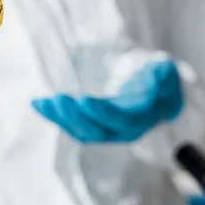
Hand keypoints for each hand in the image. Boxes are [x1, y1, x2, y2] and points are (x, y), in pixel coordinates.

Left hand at [31, 60, 182, 141]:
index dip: (101, 112)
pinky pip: (69, 125)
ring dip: (58, 118)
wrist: (151, 92)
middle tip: (58, 98)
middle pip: (94, 130)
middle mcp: (120, 131)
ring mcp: (103, 131)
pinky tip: (38, 103)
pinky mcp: (88, 127)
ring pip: (78, 130)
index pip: (119, 119)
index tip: (82, 99)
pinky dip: (52, 116)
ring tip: (43, 102)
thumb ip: (162, 74)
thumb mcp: (166, 73)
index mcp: (140, 119)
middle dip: (74, 116)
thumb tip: (156, 74)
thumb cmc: (157, 80)